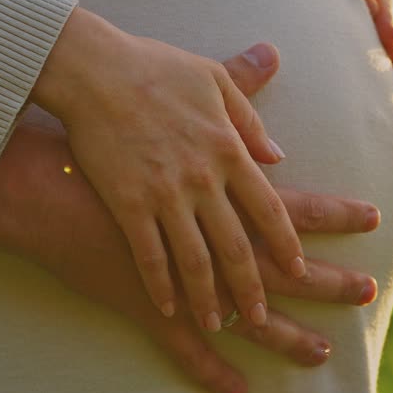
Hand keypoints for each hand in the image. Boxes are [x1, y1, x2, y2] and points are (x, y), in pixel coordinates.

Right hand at [34, 10, 301, 333]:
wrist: (93, 70)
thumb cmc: (155, 67)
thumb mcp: (213, 80)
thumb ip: (248, 118)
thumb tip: (278, 153)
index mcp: (229, 149)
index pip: (271, 208)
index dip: (286, 244)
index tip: (299, 269)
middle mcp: (204, 179)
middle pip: (238, 246)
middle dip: (253, 288)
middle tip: (262, 316)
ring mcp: (165, 195)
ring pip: (196, 261)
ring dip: (210, 299)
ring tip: (220, 324)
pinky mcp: (128, 204)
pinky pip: (149, 256)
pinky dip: (162, 286)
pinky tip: (169, 306)